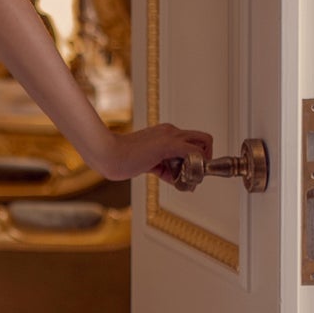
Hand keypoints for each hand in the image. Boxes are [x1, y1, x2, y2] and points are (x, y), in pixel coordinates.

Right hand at [96, 122, 214, 188]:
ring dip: (201, 164)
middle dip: (205, 159)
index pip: (191, 142)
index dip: (194, 158)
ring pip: (204, 143)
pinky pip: (194, 153)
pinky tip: (183, 181)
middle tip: (195, 176)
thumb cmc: (121, 160)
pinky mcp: (169, 144)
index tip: (187, 173)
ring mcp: (171, 136)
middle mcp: (171, 131)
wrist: (107, 154)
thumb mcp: (148, 164)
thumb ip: (163, 168)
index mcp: (165, 133)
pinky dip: (196, 167)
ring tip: (187, 181)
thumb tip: (177, 179)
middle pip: (204, 139)